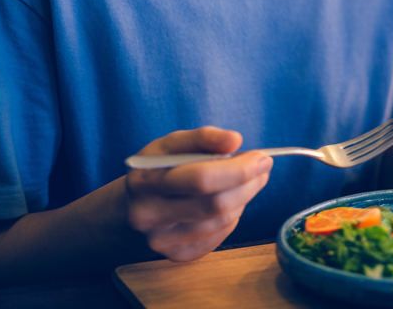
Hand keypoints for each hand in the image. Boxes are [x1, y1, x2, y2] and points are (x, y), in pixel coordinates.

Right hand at [125, 126, 272, 261]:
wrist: (129, 210)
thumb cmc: (157, 170)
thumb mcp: (171, 145)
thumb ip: (203, 138)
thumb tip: (235, 140)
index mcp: (145, 180)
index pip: (200, 178)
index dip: (238, 169)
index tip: (261, 157)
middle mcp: (148, 215)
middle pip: (215, 204)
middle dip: (248, 184)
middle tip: (263, 168)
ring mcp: (161, 240)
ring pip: (221, 221)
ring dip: (243, 198)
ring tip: (247, 182)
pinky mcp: (176, 256)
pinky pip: (219, 236)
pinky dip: (232, 216)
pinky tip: (229, 202)